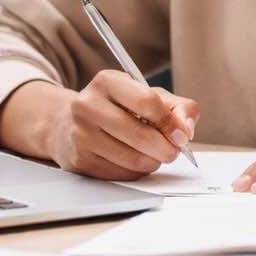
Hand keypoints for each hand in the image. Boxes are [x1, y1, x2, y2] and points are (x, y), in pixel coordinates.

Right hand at [0, 74, 199, 180]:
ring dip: (153, 162)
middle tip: (173, 151)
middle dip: (167, 148)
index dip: (171, 122)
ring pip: (133, 159)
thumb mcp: (146, 95)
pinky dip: (136, 172)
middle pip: (142, 135)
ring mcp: (80, 133)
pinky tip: (132, 161)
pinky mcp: (79, 159)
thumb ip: (176, 107)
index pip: (147, 101)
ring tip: (154, 155)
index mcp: (107, 81)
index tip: (182, 135)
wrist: (68, 124)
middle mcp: (87, 104)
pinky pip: (121, 174)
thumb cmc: (116, 108)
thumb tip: (187, 129)